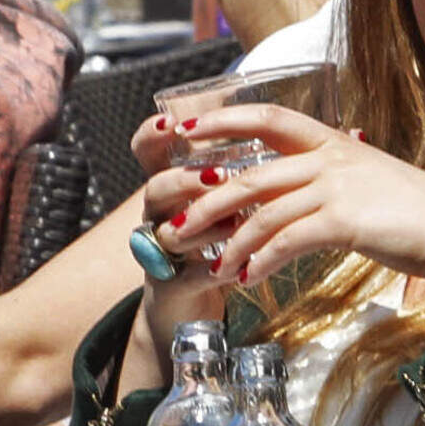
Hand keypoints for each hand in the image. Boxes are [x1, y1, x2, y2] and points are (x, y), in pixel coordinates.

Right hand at [124, 106, 242, 336]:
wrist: (190, 302)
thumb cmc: (214, 241)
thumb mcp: (222, 200)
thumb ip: (238, 169)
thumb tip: (279, 130)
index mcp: (170, 187)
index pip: (146, 153)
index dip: (152, 136)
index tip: (173, 123)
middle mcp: (159, 215)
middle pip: (155, 189)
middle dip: (185, 180)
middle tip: (218, 176)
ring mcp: (161, 252)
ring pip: (170, 234)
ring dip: (206, 227)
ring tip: (239, 223)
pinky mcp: (171, 287)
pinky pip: (188, 277)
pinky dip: (215, 271)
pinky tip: (242, 266)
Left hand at [138, 104, 424, 302]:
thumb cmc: (418, 214)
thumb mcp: (374, 183)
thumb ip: (339, 181)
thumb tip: (313, 195)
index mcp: (336, 143)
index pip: (269, 116)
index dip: (225, 119)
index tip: (190, 130)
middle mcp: (331, 158)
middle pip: (249, 174)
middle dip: (206, 202)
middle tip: (177, 224)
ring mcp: (336, 187)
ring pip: (261, 211)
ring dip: (229, 242)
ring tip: (210, 266)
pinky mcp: (342, 220)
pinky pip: (286, 239)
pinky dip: (261, 260)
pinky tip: (247, 278)